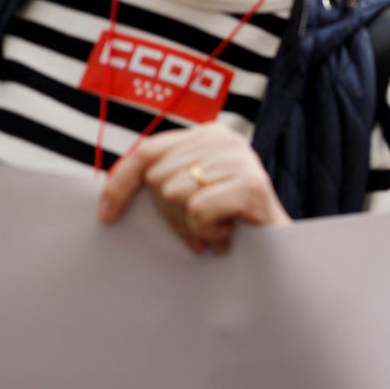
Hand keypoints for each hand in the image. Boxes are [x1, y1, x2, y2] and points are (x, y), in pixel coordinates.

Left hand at [97, 125, 292, 253]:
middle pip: (158, 178)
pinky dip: (208, 232)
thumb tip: (112, 195)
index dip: (121, 184)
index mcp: (208, 134)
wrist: (283, 254)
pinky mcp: (251, 185)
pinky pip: (199, 210)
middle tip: (199, 228)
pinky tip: (227, 235)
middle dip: (170, 214)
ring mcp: (240, 159)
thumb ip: (166, 181)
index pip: (147, 152)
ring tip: (218, 230)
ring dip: (192, 225)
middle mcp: (225, 139)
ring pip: (175, 195)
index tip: (106, 215)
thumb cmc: (234, 224)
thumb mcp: (194, 193)